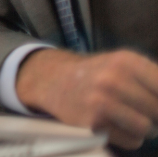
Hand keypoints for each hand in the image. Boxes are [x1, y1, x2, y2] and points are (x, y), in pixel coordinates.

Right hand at [17, 48, 157, 148]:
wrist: (55, 80)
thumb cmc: (99, 74)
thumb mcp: (125, 65)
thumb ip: (154, 79)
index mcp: (128, 61)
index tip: (156, 109)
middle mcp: (114, 78)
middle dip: (155, 116)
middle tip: (140, 110)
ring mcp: (102, 100)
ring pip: (147, 128)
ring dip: (142, 128)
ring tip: (127, 119)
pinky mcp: (93, 121)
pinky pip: (131, 140)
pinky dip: (128, 138)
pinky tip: (114, 125)